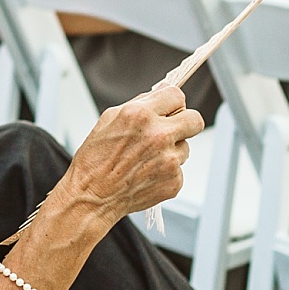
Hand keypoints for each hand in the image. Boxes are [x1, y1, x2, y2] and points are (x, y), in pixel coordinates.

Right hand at [59, 86, 202, 221]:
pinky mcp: (174, 181)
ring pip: (185, 147)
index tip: (169, 109)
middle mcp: (158, 136)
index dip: (172, 102)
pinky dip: (166, 171)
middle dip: (185, 122)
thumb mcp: (109, 119)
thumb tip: (161, 93)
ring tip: (147, 158)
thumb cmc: (95, 159)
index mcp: (140, 115)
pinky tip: (146, 173)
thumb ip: (139, 103)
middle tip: (171, 129)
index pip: (177, 96)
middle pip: (195, 120)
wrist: (93, 196)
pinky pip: (179, 169)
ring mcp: (169, 161)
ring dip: (171, 149)